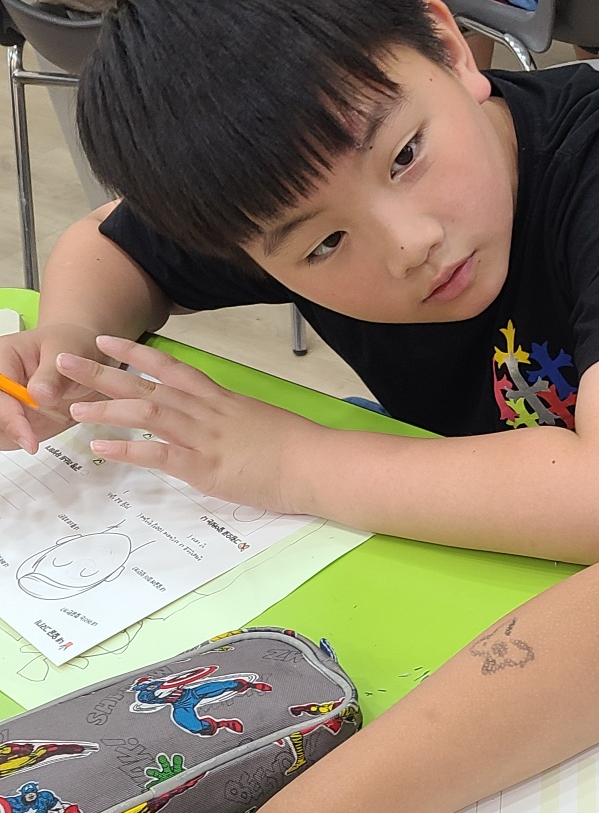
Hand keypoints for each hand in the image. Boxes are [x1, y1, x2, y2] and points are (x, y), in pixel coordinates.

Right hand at [0, 322, 115, 452]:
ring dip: (10, 437)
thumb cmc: (69, 345)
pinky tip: (28, 445)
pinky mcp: (17, 415)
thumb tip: (40, 396)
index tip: (29, 438)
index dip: (10, 418)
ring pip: (0, 427)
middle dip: (7, 429)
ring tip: (27, 447)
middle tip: (27, 446)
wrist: (80, 352)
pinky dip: (17, 441)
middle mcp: (1, 381)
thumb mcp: (67, 351)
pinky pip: (9, 434)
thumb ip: (53, 375)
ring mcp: (7, 399)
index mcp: (3, 358)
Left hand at [62, 336, 325, 511]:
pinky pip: (160, 456)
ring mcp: (206, 439)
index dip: (138, 354)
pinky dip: (129, 450)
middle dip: (105, 374)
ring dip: (108, 410)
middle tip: (65, 363)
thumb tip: (225, 425)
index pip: (174, 370)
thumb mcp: (265, 422)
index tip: (107, 342)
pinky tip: (102, 447)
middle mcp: (209, 413)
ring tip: (73, 407)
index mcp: (223, 401)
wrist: (319, 464)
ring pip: (148, 415)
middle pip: (149, 387)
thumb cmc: (302, 447)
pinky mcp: (206, 469)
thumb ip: (238, 421)